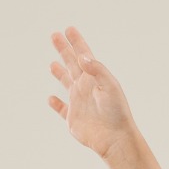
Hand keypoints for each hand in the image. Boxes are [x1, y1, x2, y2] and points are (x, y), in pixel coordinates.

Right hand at [46, 24, 137, 158]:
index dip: (76, 42)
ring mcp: (79, 102)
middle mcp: (86, 88)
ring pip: (66, 83)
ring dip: (59, 73)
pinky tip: (51, 98)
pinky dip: (56, 104)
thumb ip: (97, 70)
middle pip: (72, 64)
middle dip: (64, 50)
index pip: (84, 55)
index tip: (69, 29)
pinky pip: (62, 109)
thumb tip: (82, 56)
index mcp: (95, 78)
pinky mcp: (73, 118)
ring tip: (52, 64)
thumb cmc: (117, 113)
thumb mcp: (110, 86)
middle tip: (54, 35)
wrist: (116, 139)